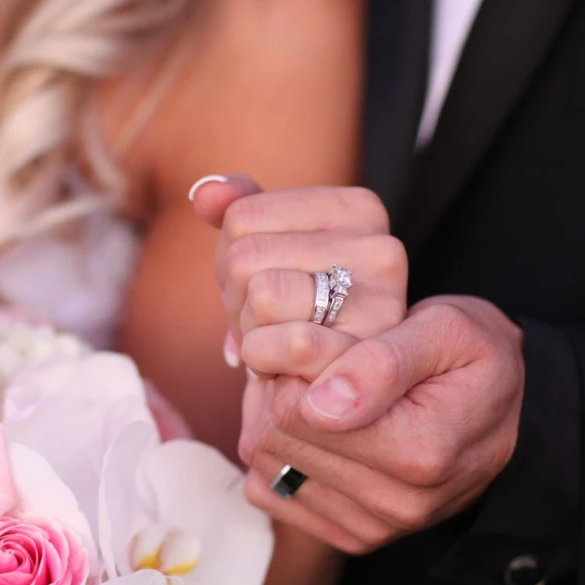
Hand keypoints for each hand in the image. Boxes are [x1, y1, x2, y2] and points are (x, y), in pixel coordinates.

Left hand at [188, 174, 409, 362]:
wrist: (336, 390)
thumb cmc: (298, 310)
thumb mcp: (272, 249)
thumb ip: (240, 208)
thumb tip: (204, 193)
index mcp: (358, 209)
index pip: (241, 216)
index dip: (229, 257)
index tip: (259, 282)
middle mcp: (380, 248)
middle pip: (245, 257)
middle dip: (236, 299)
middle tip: (262, 322)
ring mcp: (381, 302)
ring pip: (261, 296)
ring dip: (248, 332)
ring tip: (272, 340)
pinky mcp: (368, 352)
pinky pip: (288, 343)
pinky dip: (262, 358)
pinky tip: (276, 365)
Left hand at [239, 295, 526, 554]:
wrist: (511, 414)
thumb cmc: (475, 359)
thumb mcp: (447, 330)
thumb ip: (383, 361)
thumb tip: (321, 403)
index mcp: (418, 452)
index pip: (296, 407)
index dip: (293, 361)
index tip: (324, 341)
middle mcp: (395, 503)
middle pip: (274, 436)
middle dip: (278, 387)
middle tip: (316, 360)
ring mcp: (372, 527)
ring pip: (265, 462)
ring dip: (273, 417)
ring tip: (314, 388)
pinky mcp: (352, 536)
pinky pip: (269, 492)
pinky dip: (276, 454)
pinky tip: (310, 426)